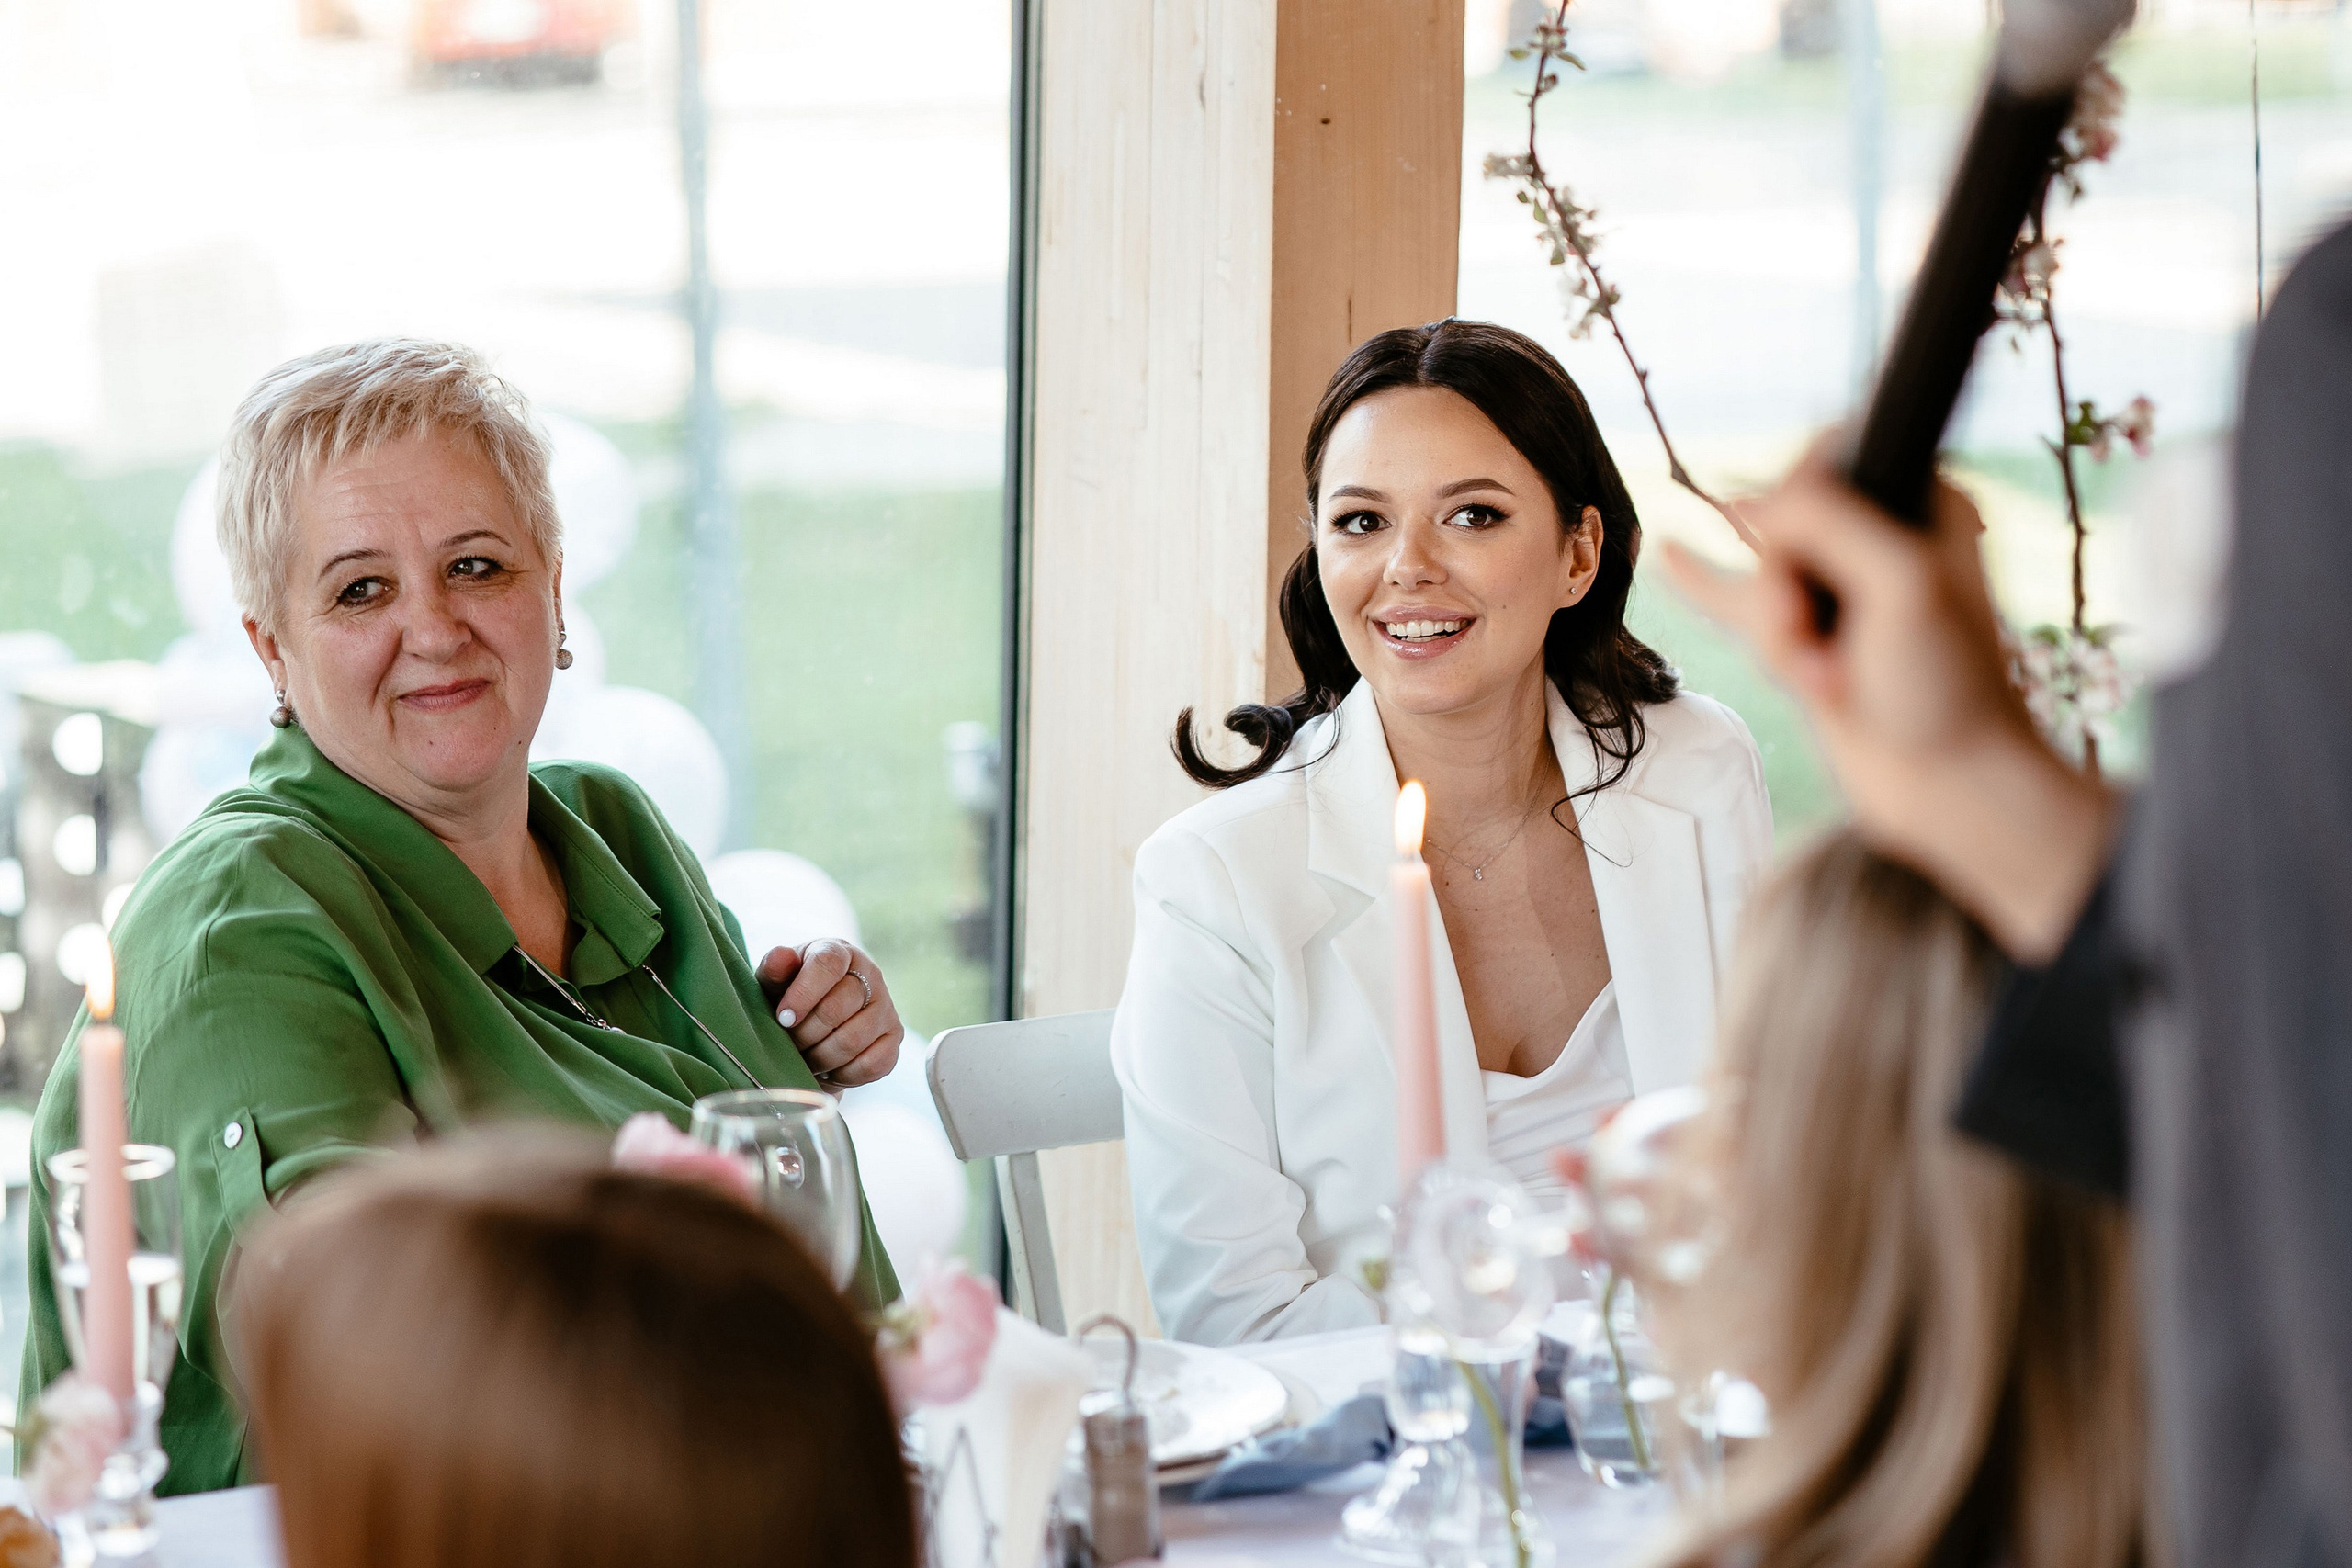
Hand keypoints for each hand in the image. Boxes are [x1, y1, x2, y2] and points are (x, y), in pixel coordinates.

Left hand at [756, 939, 902, 1088]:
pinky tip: (830, 1067)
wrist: (814, 1026)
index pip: (828, 964)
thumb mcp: (776, 982)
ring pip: (852, 1040)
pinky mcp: (894, 1040)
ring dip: (820, 1057)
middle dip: (805, 1034)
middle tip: (791, 1042)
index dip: (803, 993)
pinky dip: (843, 1074)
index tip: (783, 1018)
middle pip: (837, 1007)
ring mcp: (887, 1008)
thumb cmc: (790, 997)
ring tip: (806, 1056)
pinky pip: (870, 1065)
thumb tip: (781, 956)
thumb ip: (775, 969)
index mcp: (840, 952)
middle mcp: (871, 975)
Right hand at [1662, 444, 2117, 960]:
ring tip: (1823, 680)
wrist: (1946, 784)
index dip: (1799, 492)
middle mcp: (1876, 541)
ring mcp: (1838, 594)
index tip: (1795, 539)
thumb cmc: (1947, 688)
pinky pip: (1736, 601)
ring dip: (1778, 636)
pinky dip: (1702, 581)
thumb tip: (1748, 504)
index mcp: (1921, 506)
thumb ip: (1831, 521)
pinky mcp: (1806, 640)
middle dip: (1783, 587)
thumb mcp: (1903, 582)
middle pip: (1783, 525)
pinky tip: (1670, 551)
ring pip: (1760, 580)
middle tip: (1814, 634)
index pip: (1833, 455)